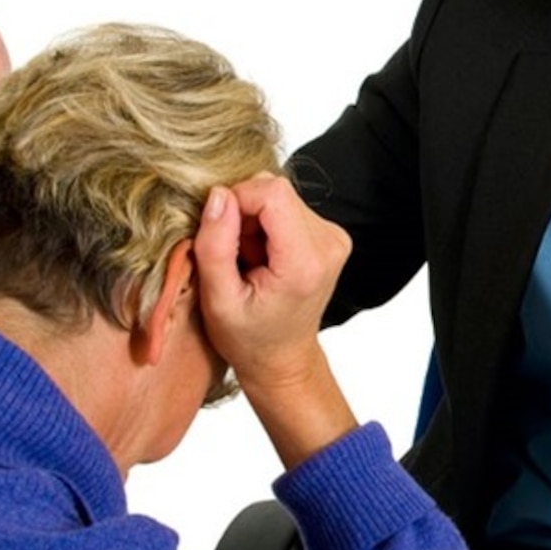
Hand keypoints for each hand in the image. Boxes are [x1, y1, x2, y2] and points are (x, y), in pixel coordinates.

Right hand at [193, 174, 356, 467]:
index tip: (220, 234)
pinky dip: (265, 226)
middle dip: (243, 214)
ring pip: (279, 196)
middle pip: (276, 191)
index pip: (272, 192)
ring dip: (253, 221)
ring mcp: (334, 237)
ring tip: (249, 261)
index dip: (236, 201)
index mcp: (306, 262)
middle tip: (236, 256)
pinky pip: (287, 207)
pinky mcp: (329, 234)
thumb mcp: (217, 299)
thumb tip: (218, 194)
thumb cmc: (248, 338)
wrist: (283, 358)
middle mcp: (330, 244)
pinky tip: (262, 258)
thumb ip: (216, 244)